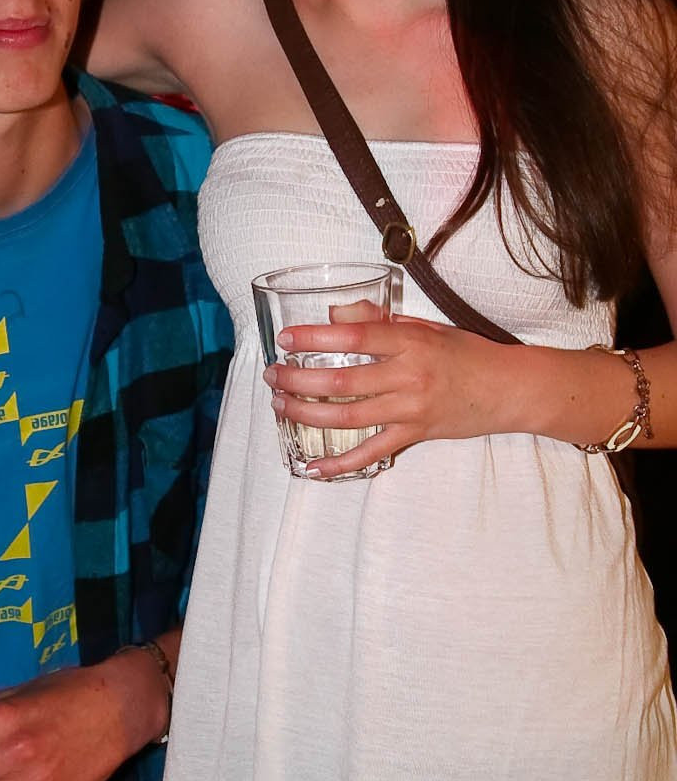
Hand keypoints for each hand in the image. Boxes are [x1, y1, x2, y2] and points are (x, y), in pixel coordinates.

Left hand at [264, 313, 520, 477]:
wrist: (508, 389)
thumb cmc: (465, 352)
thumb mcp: (426, 327)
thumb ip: (380, 321)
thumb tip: (336, 314)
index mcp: (410, 341)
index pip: (354, 338)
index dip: (316, 338)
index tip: (285, 339)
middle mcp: (408, 375)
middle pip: (342, 382)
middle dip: (299, 380)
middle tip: (272, 375)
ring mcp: (411, 409)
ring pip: (349, 417)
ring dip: (308, 414)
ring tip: (279, 405)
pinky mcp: (415, 434)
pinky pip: (372, 452)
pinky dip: (341, 463)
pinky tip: (313, 466)